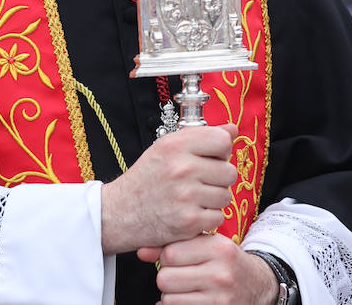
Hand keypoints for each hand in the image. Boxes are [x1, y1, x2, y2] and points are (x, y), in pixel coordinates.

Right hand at [101, 124, 237, 253]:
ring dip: (213, 200)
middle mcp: (182, 168)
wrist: (119, 213)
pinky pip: (218, 217)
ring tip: (193, 198)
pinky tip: (190, 213)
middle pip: (229, 171)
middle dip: (218, 179)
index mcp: (176, 145)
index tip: (209, 159)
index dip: (220, 151)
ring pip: (225, 196)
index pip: (223, 141)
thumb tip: (233, 129)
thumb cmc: (147, 178)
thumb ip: (201, 137)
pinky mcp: (188, 222)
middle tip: (200, 182)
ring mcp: (186, 196)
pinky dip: (207, 219)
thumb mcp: (167, 147)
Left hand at [137, 233, 280, 304]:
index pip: (170, 252)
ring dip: (171, 295)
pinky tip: (190, 299)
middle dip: (168, 277)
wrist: (258, 285)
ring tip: (187, 288)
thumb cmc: (227, 262)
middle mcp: (220, 274)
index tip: (177, 258)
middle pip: (165, 278)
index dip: (168, 256)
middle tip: (181, 274)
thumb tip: (141, 251)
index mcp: (219, 248)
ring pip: (167, 299)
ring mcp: (218, 299)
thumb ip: (175, 244)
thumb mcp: (208, 245)